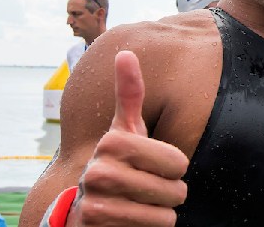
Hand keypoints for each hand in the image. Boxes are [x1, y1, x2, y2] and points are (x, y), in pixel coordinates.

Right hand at [67, 51, 189, 226]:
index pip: (178, 162)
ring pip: (166, 215)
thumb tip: (126, 53)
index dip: (175, 167)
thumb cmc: (117, 162)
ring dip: (162, 213)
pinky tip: (133, 221)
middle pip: (174, 190)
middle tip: (150, 188)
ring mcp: (96, 205)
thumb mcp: (125, 129)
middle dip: (170, 193)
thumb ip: (129, 94)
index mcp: (112, 141)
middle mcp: (98, 172)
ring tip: (141, 204)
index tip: (156, 165)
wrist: (86, 210)